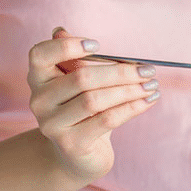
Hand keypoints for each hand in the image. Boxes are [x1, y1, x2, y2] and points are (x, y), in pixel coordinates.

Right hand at [27, 27, 159, 189]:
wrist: (77, 156)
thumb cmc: (82, 112)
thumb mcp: (78, 83)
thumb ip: (75, 60)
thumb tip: (72, 34)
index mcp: (38, 78)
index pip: (40, 54)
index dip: (68, 47)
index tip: (99, 45)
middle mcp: (39, 101)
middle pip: (81, 78)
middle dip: (120, 72)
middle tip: (148, 70)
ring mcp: (53, 125)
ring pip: (95, 100)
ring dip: (129, 91)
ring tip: (151, 86)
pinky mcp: (72, 144)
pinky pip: (107, 120)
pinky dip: (131, 108)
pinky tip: (148, 101)